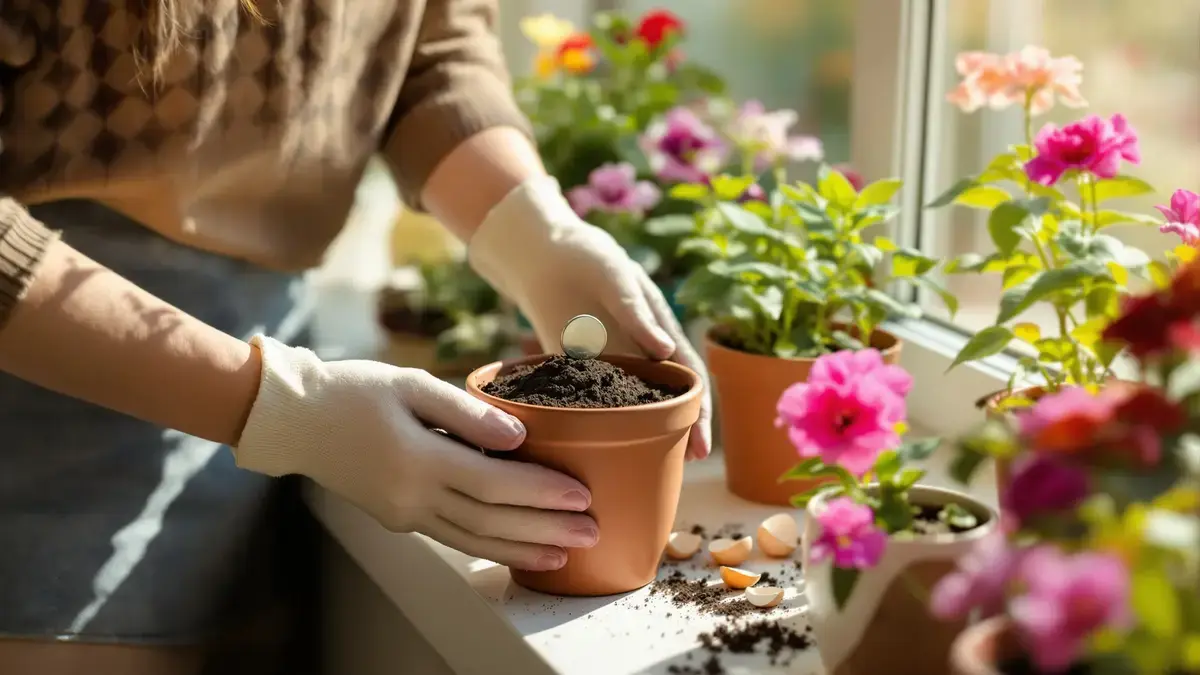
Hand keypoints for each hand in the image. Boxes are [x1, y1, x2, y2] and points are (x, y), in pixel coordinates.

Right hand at [233, 337, 598, 570]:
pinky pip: (456, 538)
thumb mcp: (411, 384)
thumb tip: (519, 435)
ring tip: (567, 556)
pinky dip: (492, 549)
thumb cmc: (355, 390)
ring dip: (524, 549)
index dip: (541, 492)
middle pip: (492, 521)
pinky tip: (520, 552)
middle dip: (546, 530)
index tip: (581, 496)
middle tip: (592, 532)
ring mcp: (405, 514)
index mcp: (418, 459)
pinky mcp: (400, 519)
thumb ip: (467, 411)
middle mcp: (413, 497)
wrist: (296, 420)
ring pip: (475, 540)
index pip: (495, 484)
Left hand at [468, 175, 712, 459]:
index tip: (702, 444)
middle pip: (664, 398)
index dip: (699, 411)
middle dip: (678, 432)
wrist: (543, 253)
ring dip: (641, 433)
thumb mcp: (617, 278)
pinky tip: (597, 446)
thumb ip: (638, 313)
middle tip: (683, 464)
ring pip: (630, 405)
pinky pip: (587, 398)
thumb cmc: (590, 258)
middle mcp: (638, 352)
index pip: (688, 377)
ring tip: (647, 466)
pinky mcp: (573, 366)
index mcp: (659, 330)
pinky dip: (596, 420)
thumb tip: (665, 351)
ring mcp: (607, 361)